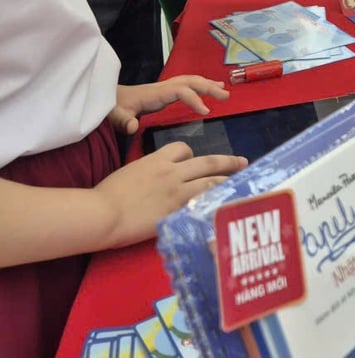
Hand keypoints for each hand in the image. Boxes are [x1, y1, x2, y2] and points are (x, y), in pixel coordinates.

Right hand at [95, 142, 245, 248]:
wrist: (104, 212)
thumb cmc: (108, 193)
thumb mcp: (130, 172)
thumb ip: (148, 171)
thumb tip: (153, 179)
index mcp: (158, 159)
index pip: (183, 149)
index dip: (191, 155)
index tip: (195, 162)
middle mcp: (172, 171)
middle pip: (206, 161)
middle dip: (226, 161)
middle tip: (242, 162)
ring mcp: (176, 191)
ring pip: (210, 181)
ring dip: (227, 181)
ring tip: (240, 183)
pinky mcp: (176, 210)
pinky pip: (202, 202)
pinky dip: (214, 201)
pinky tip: (223, 203)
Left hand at [110, 76, 229, 135]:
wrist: (109, 99)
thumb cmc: (114, 108)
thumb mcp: (116, 116)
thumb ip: (123, 121)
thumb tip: (133, 127)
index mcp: (156, 93)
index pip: (181, 91)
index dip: (194, 99)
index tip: (206, 112)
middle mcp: (163, 87)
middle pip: (190, 81)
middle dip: (208, 87)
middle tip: (225, 96)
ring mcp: (165, 88)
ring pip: (190, 81)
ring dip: (207, 84)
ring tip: (224, 90)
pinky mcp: (165, 92)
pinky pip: (187, 86)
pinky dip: (200, 86)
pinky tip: (209, 92)